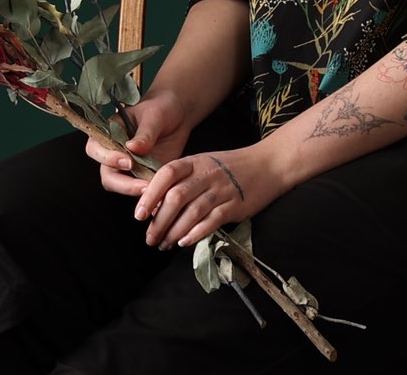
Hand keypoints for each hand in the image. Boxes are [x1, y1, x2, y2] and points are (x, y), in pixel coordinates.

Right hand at [84, 89, 190, 197]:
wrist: (179, 114)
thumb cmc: (161, 107)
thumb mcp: (154, 115)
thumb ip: (145, 133)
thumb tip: (132, 148)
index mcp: (110, 133)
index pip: (96, 149)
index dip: (107, 158)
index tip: (128, 161)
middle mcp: (115, 152)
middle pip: (107, 175)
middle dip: (122, 184)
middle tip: (143, 184)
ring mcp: (129, 167)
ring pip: (122, 187)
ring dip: (136, 191)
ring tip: (154, 189)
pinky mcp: (143, 175)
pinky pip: (141, 190)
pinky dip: (149, 194)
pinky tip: (161, 193)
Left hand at [134, 142, 287, 250]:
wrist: (267, 164)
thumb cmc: (230, 167)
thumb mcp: (204, 164)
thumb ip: (183, 180)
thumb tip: (156, 205)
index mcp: (195, 161)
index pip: (167, 174)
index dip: (150, 194)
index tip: (138, 215)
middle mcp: (207, 173)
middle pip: (176, 197)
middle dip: (159, 221)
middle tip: (150, 239)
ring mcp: (222, 189)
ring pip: (192, 212)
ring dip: (174, 232)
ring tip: (164, 245)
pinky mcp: (235, 204)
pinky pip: (212, 221)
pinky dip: (196, 233)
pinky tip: (185, 242)